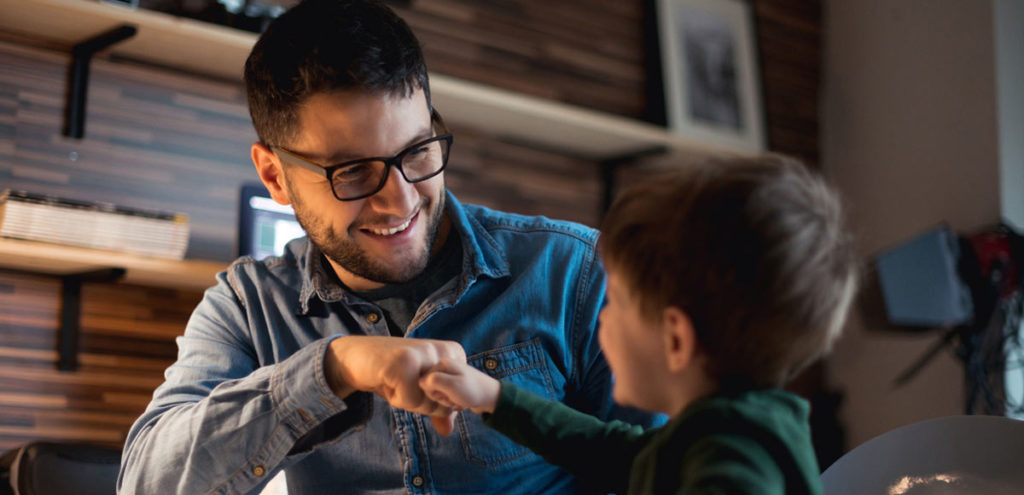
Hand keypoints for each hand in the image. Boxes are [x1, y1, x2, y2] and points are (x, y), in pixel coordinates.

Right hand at [325, 336, 465, 434]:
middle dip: (420, 403)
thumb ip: (437, 408)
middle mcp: (443, 351)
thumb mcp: (419, 391)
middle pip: (443, 404)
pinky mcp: (406, 362)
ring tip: (395, 380)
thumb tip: (448, 429)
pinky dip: (395, 399)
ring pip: (428, 403)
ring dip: (407, 401)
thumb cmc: (391, 374)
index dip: (431, 402)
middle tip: (403, 382)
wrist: (356, 358)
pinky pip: (410, 401)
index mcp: (453, 353)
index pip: (456, 401)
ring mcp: (425, 354)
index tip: (416, 382)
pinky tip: (387, 380)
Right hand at [419, 358, 500, 414]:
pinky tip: (460, 401)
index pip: (423, 382)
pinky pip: (444, 396)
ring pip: (437, 394)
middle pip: (429, 388)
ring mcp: (449, 375)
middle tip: (454, 398)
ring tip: (459, 399)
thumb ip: (433, 381)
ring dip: (447, 401)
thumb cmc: (472, 391)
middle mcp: (444, 366)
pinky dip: (452, 401)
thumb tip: (420, 382)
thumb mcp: (451, 386)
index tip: (447, 394)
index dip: (433, 393)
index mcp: (442, 363)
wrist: (491, 397)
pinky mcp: (452, 383)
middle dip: (441, 398)